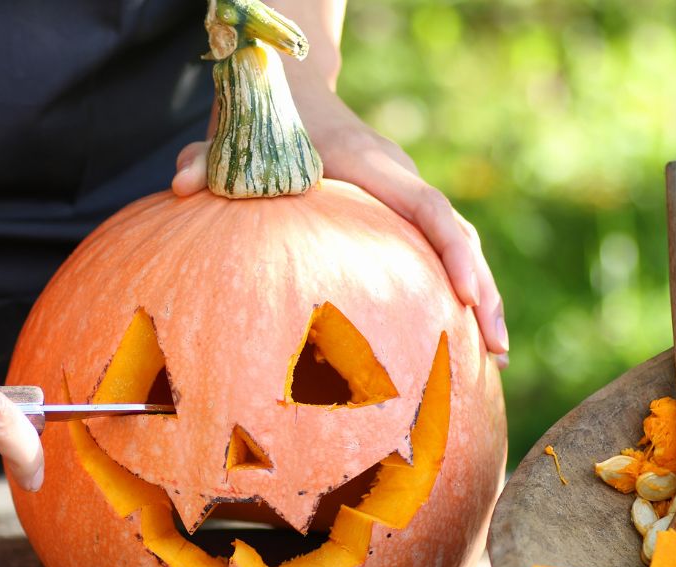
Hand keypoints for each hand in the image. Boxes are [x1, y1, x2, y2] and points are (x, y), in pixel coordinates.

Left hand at [172, 90, 508, 368]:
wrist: (295, 97)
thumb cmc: (267, 126)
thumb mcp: (235, 140)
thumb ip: (209, 162)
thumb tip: (178, 185)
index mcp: (372, 165)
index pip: (428, 207)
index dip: (453, 250)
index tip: (467, 294)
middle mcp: (400, 180)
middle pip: (458, 235)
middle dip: (482, 291)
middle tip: (496, 350)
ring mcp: (405, 197)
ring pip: (457, 247)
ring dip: (481, 300)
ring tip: (495, 360)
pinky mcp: (400, 216)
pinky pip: (438, 253)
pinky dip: (453, 291)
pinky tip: (458, 341)